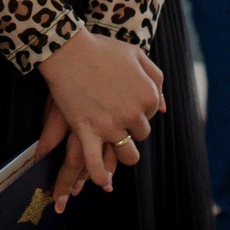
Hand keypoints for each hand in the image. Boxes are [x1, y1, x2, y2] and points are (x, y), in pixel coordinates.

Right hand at [35, 30, 164, 203]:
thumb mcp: (136, 54)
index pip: (150, 114)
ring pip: (127, 155)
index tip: (122, 102)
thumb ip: (155, 79)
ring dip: (123, 156)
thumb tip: (161, 108)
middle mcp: (134, 114)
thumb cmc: (101, 49)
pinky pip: (96, 164)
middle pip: (141, 135)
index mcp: (148, 95)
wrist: (68, 49)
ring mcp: (110, 125)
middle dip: (130, 129)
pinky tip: (102, 180)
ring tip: (113, 151)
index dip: (137, 109)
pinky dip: (99, 176)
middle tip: (114, 119)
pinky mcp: (87, 132)